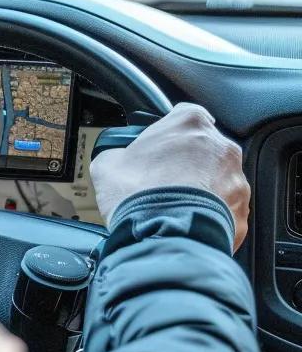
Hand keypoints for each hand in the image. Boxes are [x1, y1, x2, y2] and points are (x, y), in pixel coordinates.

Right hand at [90, 102, 249, 251]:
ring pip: (218, 181)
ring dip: (202, 192)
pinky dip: (212, 217)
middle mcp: (220, 147)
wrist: (165, 235)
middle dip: (187, 165)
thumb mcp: (107, 165)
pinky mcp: (242, 210)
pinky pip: (227, 210)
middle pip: (204, 150)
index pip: (184, 116)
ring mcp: (235, 180)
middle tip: (164, 184)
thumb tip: (114, 162)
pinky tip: (189, 224)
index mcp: (190, 123)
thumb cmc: (140, 195)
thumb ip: (116, 155)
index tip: (158, 150)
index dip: (168, 134)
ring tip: (176, 209)